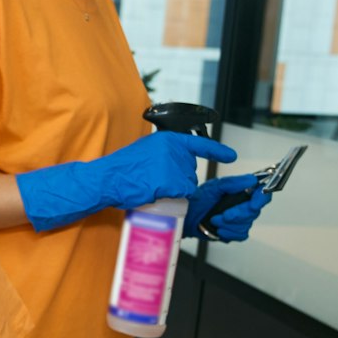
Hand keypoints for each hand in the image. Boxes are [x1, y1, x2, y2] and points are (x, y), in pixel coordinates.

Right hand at [15, 131, 237, 231]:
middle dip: (177, 181)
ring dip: (173, 191)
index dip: (217, 151)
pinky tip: (153, 191)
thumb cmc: (121, 170)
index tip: (231, 156)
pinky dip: (169, 197)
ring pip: (187, 186)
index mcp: (167, 139)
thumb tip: (177, 165)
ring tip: (150, 186)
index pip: (197, 144)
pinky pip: (180, 194)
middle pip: (190, 172)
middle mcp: (172, 149)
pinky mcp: (169, 181)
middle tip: (152, 180)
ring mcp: (172, 165)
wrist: (106, 179)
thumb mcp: (145, 151)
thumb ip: (163, 154)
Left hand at [190, 174, 270, 240]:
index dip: (261, 198)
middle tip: (225, 214)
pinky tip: (219, 227)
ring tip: (215, 219)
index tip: (253, 204)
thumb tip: (251, 179)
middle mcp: (243, 205)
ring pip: (246, 224)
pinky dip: (228, 232)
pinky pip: (240, 234)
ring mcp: (240, 219)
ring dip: (229, 223)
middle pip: (253, 212)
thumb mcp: (214, 187)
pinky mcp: (235, 231)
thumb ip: (232, 183)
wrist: (187, 216)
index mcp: (241, 192)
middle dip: (238, 214)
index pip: (261, 193)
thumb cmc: (200, 200)